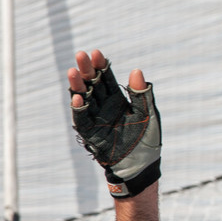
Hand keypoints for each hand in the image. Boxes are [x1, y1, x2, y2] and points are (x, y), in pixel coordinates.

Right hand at [68, 49, 161, 198]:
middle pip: (92, 85)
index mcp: (117, 100)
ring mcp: (95, 119)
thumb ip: (142, 95)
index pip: (106, 79)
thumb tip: (137, 70)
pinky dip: (79, 109)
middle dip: (86, 70)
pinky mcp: (90, 134)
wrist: (141, 167)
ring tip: (73, 72)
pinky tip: (79, 97)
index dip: (101, 66)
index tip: (96, 53)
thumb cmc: (146, 141)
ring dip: (78, 86)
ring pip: (84, 98)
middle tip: (81, 55)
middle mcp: (104, 107)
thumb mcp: (148, 115)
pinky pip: (82, 119)